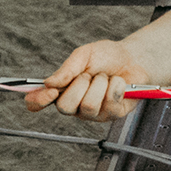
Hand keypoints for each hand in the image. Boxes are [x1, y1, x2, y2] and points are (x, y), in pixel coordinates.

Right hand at [26, 39, 149, 120]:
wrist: (133, 58)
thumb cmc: (106, 56)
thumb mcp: (84, 54)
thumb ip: (67, 69)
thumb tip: (48, 83)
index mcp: (61, 90)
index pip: (37, 103)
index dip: (38, 101)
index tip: (50, 91)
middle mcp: (74, 105)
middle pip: (65, 107)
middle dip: (79, 85)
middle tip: (90, 74)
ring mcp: (93, 113)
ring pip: (88, 106)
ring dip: (100, 84)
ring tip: (106, 77)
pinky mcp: (112, 115)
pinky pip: (109, 105)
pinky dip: (115, 86)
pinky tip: (119, 82)